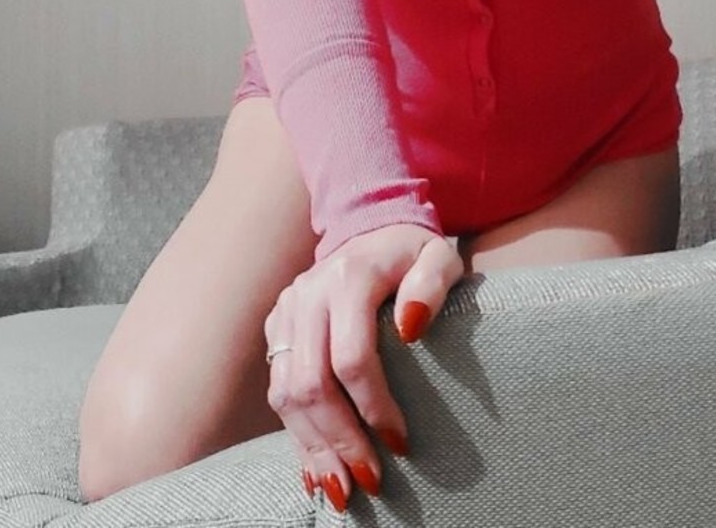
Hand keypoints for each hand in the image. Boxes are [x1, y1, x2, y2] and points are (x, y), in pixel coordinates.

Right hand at [263, 222, 463, 511]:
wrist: (369, 226)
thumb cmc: (413, 252)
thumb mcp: (439, 256)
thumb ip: (432, 284)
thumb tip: (411, 327)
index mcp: (349, 277)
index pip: (351, 358)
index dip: (374, 407)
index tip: (401, 442)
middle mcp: (308, 295)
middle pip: (311, 384)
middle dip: (339, 440)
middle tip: (370, 480)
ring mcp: (287, 312)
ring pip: (285, 394)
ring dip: (313, 447)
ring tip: (341, 489)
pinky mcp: (276, 328)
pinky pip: (277, 389)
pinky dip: (296, 434)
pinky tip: (314, 468)